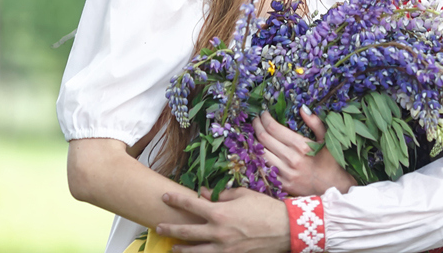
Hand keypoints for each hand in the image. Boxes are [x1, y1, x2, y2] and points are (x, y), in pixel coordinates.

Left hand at [157, 187, 288, 252]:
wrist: (285, 229)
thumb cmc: (265, 208)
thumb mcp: (243, 195)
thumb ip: (221, 195)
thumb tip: (203, 194)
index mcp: (220, 213)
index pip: (191, 205)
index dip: (175, 200)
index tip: (165, 197)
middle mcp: (218, 233)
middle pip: (186, 232)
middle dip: (170, 229)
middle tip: (158, 227)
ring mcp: (224, 249)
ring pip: (195, 251)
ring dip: (181, 249)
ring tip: (173, 247)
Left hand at [254, 108, 357, 195]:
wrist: (333, 187)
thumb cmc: (330, 161)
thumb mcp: (326, 139)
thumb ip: (315, 122)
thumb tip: (302, 109)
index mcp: (301, 146)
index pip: (274, 128)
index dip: (265, 118)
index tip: (263, 114)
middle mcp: (290, 159)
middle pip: (263, 138)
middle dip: (257, 126)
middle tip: (256, 120)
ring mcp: (285, 173)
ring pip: (260, 154)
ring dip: (254, 142)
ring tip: (255, 134)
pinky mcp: (282, 185)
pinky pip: (263, 169)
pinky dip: (258, 159)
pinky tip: (258, 152)